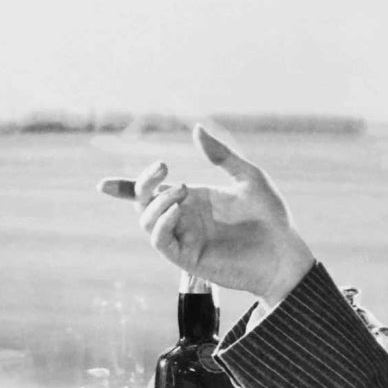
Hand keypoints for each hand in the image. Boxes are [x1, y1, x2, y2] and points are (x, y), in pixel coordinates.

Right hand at [132, 125, 317, 303]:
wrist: (285, 254)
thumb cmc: (272, 218)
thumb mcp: (248, 178)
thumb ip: (221, 156)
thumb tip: (196, 129)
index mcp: (193, 200)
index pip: (150, 194)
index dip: (124, 189)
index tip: (103, 185)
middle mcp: (184, 219)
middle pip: (143, 204)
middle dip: (141, 185)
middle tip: (164, 169)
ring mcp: (185, 239)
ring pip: (147, 222)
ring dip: (156, 203)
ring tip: (182, 190)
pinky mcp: (189, 259)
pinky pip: (162, 241)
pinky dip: (162, 223)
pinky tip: (177, 210)